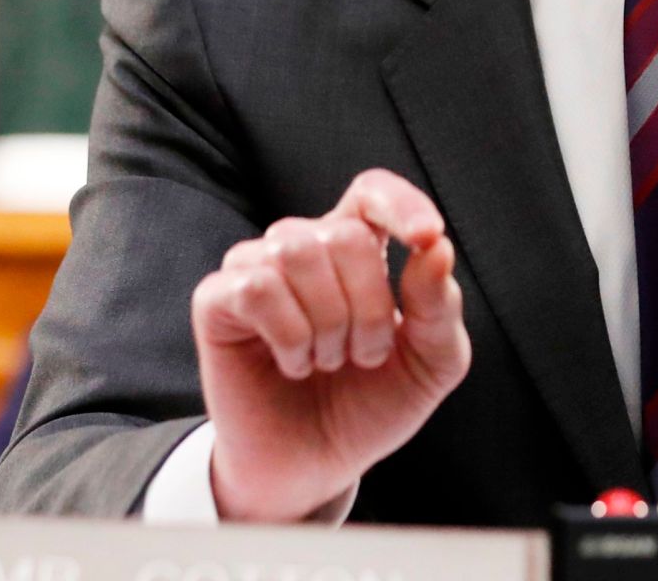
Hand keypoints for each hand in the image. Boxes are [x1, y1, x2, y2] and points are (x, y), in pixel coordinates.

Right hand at [191, 168, 470, 521]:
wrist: (315, 466)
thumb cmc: (370, 406)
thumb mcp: (430, 363)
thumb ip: (439, 306)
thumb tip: (437, 248)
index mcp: (359, 248)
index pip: (373, 192)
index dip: (401, 204)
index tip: (426, 238)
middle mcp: (305, 246)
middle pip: (344, 234)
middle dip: (368, 307)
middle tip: (363, 356)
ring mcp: (256, 268)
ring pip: (296, 252)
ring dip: (328, 323)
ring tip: (327, 361)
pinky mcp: (217, 300)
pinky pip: (255, 285)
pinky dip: (288, 333)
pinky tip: (293, 362)